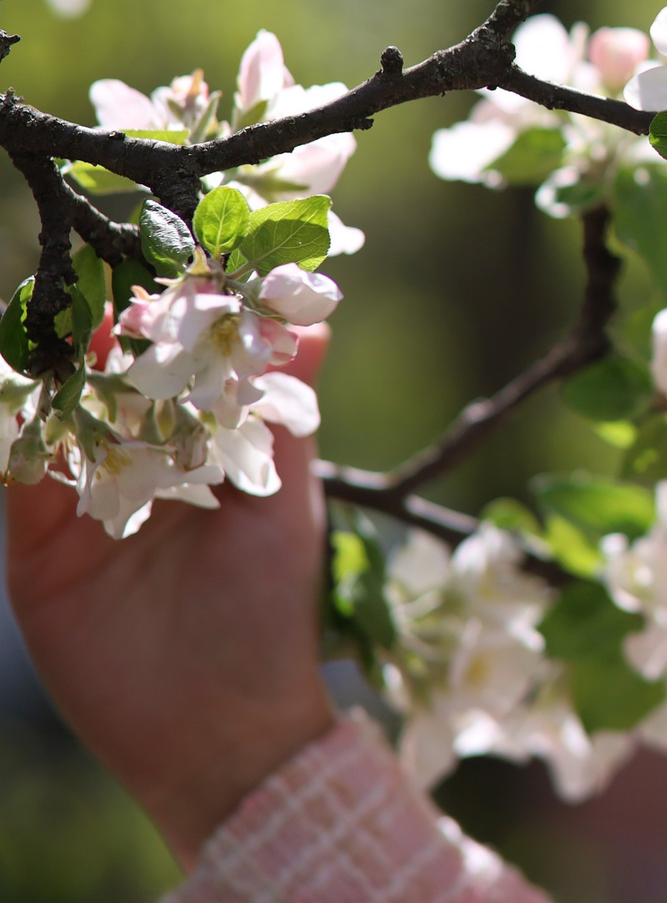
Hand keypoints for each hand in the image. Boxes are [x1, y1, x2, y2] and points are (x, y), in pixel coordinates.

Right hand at [5, 325, 337, 867]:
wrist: (219, 726)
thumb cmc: (267, 611)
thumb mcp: (285, 500)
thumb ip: (286, 412)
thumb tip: (318, 318)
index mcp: (204, 450)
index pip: (179, 367)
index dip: (173, 316)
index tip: (176, 258)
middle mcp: (139, 467)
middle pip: (108, 381)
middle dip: (104, 329)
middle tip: (109, 277)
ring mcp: (82, 504)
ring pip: (55, 417)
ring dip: (53, 368)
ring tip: (60, 317)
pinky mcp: (37, 546)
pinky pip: (16, 475)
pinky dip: (15, 431)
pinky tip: (22, 390)